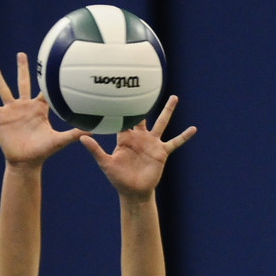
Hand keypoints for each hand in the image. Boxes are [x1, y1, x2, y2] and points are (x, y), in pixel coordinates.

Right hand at [0, 52, 86, 166]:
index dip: (47, 79)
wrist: (26, 162)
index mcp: (39, 109)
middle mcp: (25, 106)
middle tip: (21, 54)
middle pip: (23, 83)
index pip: (44, 90)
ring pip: (4, 89)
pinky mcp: (0, 118)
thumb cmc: (43, 152)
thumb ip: (75, 133)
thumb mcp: (59, 141)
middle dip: (22, 69)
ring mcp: (12, 111)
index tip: (48, 63)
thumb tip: (94, 130)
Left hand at [79, 95, 196, 198]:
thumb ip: (95, 150)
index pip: (123, 119)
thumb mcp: (105, 164)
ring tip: (174, 97)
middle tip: (146, 84)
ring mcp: (152, 143)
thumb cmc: (118, 178)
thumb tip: (82, 137)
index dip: (121, 106)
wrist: (133, 191)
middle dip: (144, 101)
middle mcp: (140, 137)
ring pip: (162, 123)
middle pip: (143, 115)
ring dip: (167, 111)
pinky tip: (193, 129)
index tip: (119, 90)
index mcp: (125, 138)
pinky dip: (184, 136)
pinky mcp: (162, 152)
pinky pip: (175, 142)